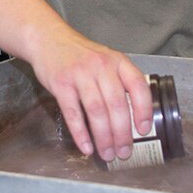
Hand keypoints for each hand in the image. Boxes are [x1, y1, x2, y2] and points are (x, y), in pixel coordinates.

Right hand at [27, 30, 152, 162]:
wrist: (48, 39)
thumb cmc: (80, 55)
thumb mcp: (106, 60)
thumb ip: (120, 82)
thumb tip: (134, 118)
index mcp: (118, 61)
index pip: (137, 86)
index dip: (143, 110)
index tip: (143, 130)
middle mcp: (101, 66)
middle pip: (116, 104)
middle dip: (122, 133)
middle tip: (124, 152)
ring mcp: (80, 74)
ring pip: (97, 111)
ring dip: (104, 137)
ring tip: (107, 153)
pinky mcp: (61, 83)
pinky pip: (73, 113)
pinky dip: (81, 133)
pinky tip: (86, 147)